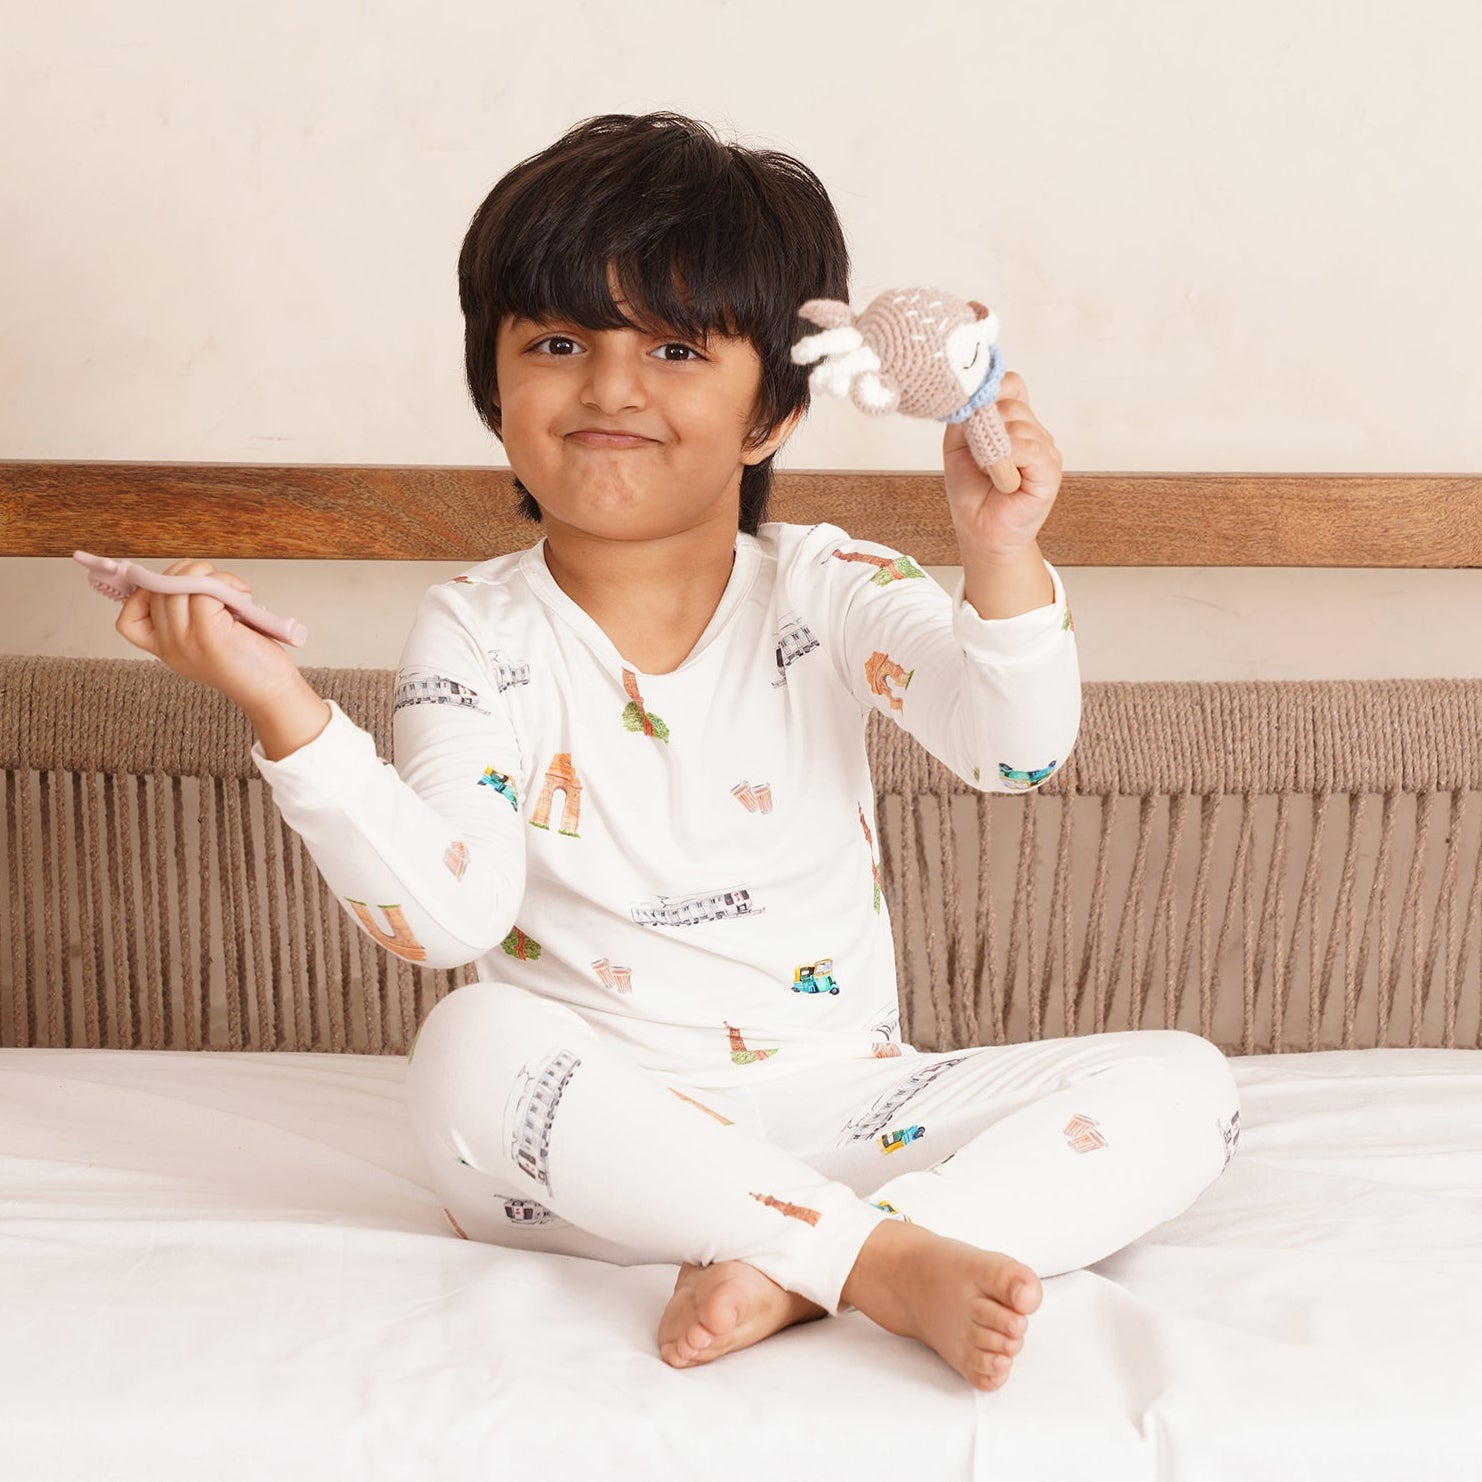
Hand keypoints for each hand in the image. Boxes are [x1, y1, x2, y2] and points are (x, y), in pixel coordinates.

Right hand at [114, 558, 303, 712]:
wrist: (273, 693)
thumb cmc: (252, 664)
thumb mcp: (208, 640)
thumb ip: (191, 616)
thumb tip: (189, 574)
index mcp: (166, 649)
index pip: (128, 621)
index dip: (144, 595)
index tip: (175, 585)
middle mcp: (170, 647)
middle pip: (158, 590)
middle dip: (187, 571)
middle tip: (215, 579)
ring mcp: (186, 640)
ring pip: (179, 584)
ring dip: (208, 574)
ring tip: (233, 587)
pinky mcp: (208, 633)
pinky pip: (205, 589)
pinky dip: (224, 582)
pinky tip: (242, 593)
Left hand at [941, 371, 1063, 558]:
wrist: (980, 531)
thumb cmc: (971, 492)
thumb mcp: (958, 447)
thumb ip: (965, 418)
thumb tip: (974, 398)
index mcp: (1014, 423)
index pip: (1012, 386)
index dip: (994, 390)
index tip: (974, 408)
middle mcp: (1034, 432)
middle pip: (1012, 404)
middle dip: (987, 426)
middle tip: (977, 456)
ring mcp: (1046, 450)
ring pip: (1020, 425)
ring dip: (994, 449)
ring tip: (989, 473)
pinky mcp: (1051, 471)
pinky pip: (1030, 449)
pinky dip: (1009, 460)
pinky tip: (1003, 478)